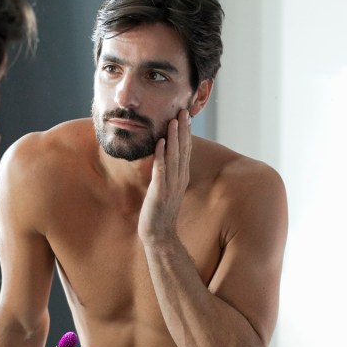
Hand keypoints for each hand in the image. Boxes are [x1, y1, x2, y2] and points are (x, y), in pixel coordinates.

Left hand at [138, 109, 191, 243]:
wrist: (159, 235)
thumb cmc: (160, 213)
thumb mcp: (167, 189)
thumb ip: (168, 173)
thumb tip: (165, 158)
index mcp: (181, 176)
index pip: (186, 150)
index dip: (186, 131)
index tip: (186, 114)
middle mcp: (179, 178)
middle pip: (183, 149)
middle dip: (183, 129)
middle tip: (184, 110)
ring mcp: (170, 185)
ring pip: (174, 157)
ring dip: (174, 137)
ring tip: (173, 120)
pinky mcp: (159, 192)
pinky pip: (161, 170)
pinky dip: (161, 156)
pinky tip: (161, 142)